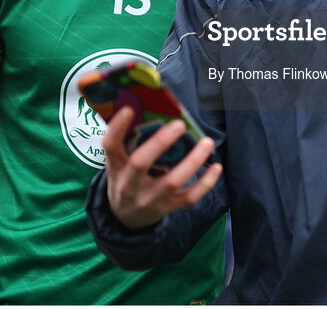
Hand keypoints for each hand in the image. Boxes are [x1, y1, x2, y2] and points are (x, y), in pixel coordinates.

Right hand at [102, 107, 222, 229]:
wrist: (126, 218)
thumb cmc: (126, 179)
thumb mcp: (119, 163)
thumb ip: (130, 142)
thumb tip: (154, 108)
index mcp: (115, 167)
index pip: (110, 146)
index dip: (117, 127)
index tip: (130, 108)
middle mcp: (129, 184)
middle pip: (140, 162)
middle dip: (160, 142)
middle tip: (180, 124)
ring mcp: (149, 198)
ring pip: (172, 180)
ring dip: (192, 160)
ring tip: (207, 142)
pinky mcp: (167, 208)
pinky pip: (189, 197)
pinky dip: (205, 183)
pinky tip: (216, 167)